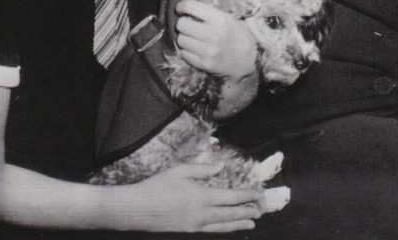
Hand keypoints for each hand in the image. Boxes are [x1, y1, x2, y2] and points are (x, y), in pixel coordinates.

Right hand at [116, 161, 263, 232]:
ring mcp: (194, 225)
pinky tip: (227, 228)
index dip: (246, 196)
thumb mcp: (181, 171)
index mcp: (202, 196)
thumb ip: (203, 169)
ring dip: (238, 223)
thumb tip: (222, 166)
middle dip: (247, 212)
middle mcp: (201, 213)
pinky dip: (222, 229)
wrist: (136, 209)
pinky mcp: (186, 231)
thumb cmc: (158, 186)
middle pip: (230, 214)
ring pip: (222, 226)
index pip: (231, 197)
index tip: (258, 194)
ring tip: (251, 223)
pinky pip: (210, 231)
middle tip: (261, 210)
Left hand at [175, 0, 257, 79]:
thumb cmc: (239, 32)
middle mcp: (213, 35)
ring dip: (185, 37)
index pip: (190, 7)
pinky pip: (184, 54)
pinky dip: (187, 50)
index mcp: (220, 19)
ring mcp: (208, 51)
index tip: (182, 8)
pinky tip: (197, 48)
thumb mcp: (226, 14)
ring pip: (181, 40)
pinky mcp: (204, 64)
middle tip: (190, 24)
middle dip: (183, 22)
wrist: (250, 58)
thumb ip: (203, 1)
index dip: (182, 6)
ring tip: (194, 37)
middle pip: (181, 24)